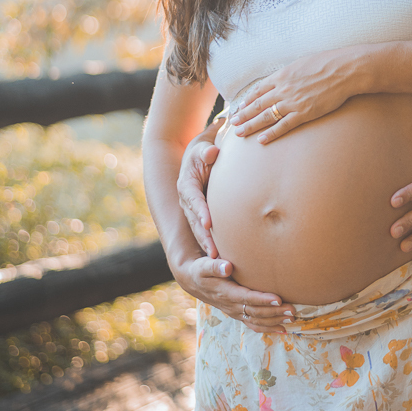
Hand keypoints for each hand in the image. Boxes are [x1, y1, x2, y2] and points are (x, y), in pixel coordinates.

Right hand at [173, 254, 295, 334]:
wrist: (194, 281)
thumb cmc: (202, 270)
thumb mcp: (204, 265)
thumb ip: (215, 266)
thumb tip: (228, 267)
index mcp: (225, 294)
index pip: (246, 298)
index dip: (262, 299)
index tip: (278, 298)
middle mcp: (231, 306)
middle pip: (255, 312)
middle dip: (274, 312)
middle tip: (292, 310)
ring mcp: (235, 312)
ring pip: (257, 320)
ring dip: (274, 321)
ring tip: (292, 318)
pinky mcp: (238, 314)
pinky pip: (254, 325)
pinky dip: (268, 328)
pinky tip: (283, 330)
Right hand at [177, 119, 221, 256]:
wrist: (200, 156)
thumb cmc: (204, 150)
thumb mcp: (202, 147)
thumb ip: (206, 150)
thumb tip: (212, 153)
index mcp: (186, 185)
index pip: (193, 198)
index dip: (200, 211)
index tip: (208, 222)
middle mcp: (187, 201)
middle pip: (195, 221)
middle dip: (204, 238)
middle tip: (214, 254)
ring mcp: (194, 211)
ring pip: (200, 231)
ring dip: (209, 246)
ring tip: (219, 263)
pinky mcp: (202, 217)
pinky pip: (207, 233)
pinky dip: (214, 245)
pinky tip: (225, 259)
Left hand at [228, 47, 365, 142]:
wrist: (343, 70)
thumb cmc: (326, 63)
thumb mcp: (301, 63)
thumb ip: (289, 73)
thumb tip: (282, 78)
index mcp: (281, 76)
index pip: (258, 90)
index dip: (247, 100)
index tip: (239, 107)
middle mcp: (283, 89)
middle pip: (257, 105)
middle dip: (243, 115)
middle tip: (232, 123)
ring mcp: (292, 102)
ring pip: (266, 116)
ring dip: (251, 125)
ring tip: (240, 133)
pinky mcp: (304, 113)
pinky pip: (284, 126)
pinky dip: (271, 134)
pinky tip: (262, 140)